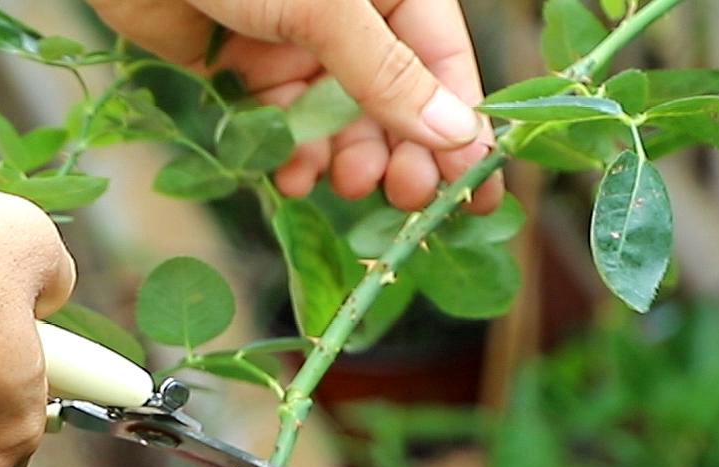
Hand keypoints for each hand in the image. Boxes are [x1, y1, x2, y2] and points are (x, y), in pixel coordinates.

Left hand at [87, 0, 501, 211]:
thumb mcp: (328, 8)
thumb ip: (388, 74)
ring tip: (346, 183)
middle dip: (401, 151)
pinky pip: (281, 124)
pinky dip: (290, 155)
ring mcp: (295, 41)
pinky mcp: (243, 66)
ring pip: (338, 120)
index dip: (461, 127)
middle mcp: (350, 16)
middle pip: (395, 100)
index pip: (444, 62)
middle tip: (404, 196)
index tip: (475, 191)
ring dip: (347, 159)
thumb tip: (457, 136)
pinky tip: (292, 176)